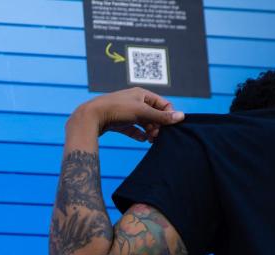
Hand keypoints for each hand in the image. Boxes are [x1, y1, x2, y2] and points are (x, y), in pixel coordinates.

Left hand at [70, 87, 184, 142]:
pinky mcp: (121, 123)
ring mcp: (128, 113)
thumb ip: (162, 116)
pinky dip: (139, 135)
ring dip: (150, 131)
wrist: (92, 116)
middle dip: (158, 125)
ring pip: (145, 123)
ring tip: (150, 139)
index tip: (167, 127)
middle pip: (154, 115)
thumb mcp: (142, 112)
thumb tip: (182, 116)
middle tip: (155, 135)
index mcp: (142, 94)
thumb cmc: (116, 109)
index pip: (163, 104)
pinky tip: (141, 140)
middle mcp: (136, 102)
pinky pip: (134, 130)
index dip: (167, 116)